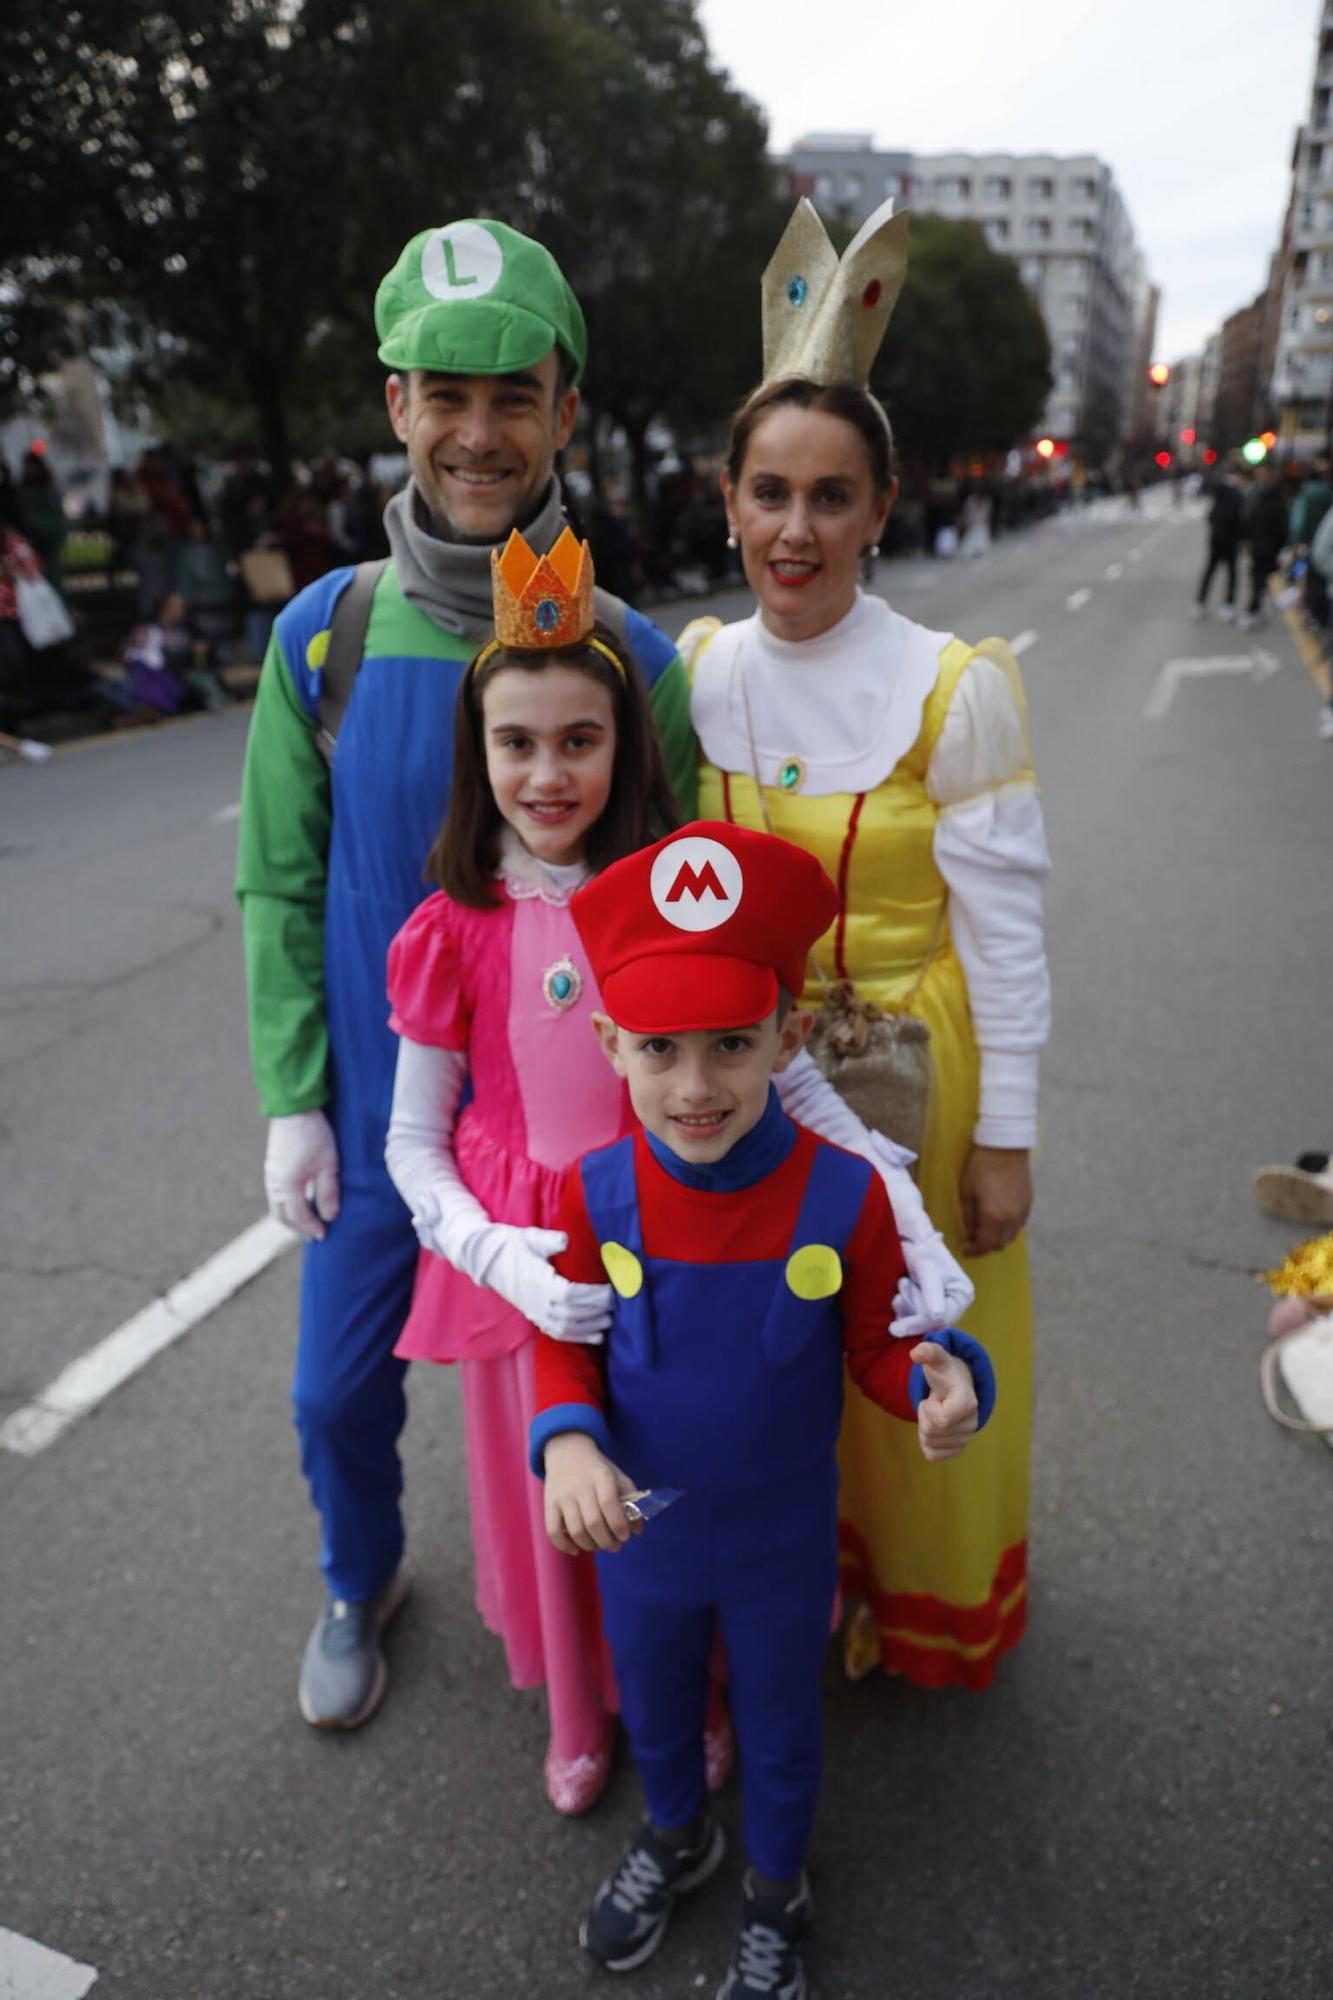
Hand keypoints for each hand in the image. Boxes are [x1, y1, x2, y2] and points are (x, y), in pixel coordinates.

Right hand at [264, 1110, 339, 1240]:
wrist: (294, 1110)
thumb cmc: (314, 1136)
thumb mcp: (328, 1165)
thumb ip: (328, 1193)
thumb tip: (330, 1217)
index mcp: (288, 1187)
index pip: (299, 1217)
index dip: (312, 1228)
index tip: (324, 1235)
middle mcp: (274, 1185)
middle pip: (283, 1217)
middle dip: (298, 1228)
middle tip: (314, 1234)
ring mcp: (270, 1176)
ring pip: (277, 1207)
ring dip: (291, 1218)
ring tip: (308, 1222)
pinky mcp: (272, 1168)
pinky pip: (276, 1196)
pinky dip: (287, 1206)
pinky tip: (300, 1203)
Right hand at [473, 1225, 613, 1342]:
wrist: (489, 1260)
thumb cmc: (514, 1246)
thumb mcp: (530, 1237)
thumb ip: (549, 1240)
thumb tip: (566, 1241)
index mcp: (539, 1283)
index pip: (571, 1294)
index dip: (593, 1295)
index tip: (612, 1290)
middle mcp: (537, 1302)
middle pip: (572, 1313)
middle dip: (597, 1311)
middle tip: (619, 1303)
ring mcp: (536, 1313)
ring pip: (567, 1328)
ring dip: (591, 1327)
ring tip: (611, 1320)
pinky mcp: (536, 1318)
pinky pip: (559, 1334)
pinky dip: (579, 1338)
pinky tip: (598, 1336)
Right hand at [543, 1433, 636, 1553]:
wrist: (567, 1450)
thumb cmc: (597, 1469)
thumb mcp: (617, 1476)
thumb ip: (630, 1500)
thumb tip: (637, 1530)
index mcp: (601, 1476)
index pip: (609, 1504)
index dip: (618, 1525)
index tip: (625, 1536)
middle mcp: (580, 1486)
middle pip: (593, 1522)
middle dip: (607, 1541)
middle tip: (615, 1546)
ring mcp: (562, 1496)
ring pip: (575, 1530)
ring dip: (590, 1546)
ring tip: (599, 1546)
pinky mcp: (549, 1503)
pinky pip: (553, 1531)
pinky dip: (564, 1546)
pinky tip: (576, 1550)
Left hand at [891, 1230, 974, 1337]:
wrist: (912, 1240)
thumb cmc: (921, 1249)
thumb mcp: (926, 1268)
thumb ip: (931, 1291)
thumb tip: (937, 1317)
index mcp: (963, 1294)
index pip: (941, 1320)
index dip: (917, 1324)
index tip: (894, 1328)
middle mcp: (955, 1305)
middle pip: (929, 1323)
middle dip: (910, 1304)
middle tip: (904, 1281)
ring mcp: (942, 1309)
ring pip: (917, 1322)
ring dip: (904, 1303)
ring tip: (904, 1281)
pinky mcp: (928, 1310)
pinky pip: (910, 1320)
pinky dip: (901, 1308)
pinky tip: (900, 1292)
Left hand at [911, 1341, 977, 1460]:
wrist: (956, 1386)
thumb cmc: (945, 1372)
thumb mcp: (938, 1358)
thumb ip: (929, 1351)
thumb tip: (916, 1353)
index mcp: (969, 1403)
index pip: (941, 1420)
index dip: (928, 1409)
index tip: (932, 1397)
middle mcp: (972, 1424)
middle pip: (931, 1432)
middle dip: (924, 1415)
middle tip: (934, 1403)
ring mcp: (966, 1439)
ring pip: (930, 1443)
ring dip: (925, 1426)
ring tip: (936, 1412)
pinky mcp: (957, 1450)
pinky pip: (932, 1454)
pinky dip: (926, 1442)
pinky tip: (935, 1427)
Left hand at [959, 1146, 1031, 1256]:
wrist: (1006, 1147)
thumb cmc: (982, 1167)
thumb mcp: (967, 1192)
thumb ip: (968, 1217)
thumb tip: (969, 1235)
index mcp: (994, 1217)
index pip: (985, 1245)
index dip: (975, 1251)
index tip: (966, 1249)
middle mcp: (1011, 1220)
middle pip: (1000, 1244)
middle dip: (986, 1246)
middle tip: (974, 1239)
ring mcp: (1022, 1213)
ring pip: (1011, 1236)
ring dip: (998, 1238)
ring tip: (986, 1228)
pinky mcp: (1029, 1204)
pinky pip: (1018, 1225)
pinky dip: (1008, 1228)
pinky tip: (999, 1218)